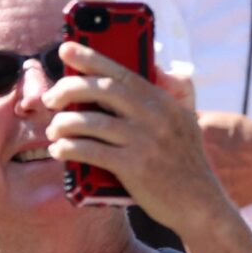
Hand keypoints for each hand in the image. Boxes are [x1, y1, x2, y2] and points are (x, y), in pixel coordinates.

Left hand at [44, 47, 233, 235]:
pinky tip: (59, 150)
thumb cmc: (185, 163)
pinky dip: (69, 148)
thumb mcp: (185, 121)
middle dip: (69, 88)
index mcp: (163, 101)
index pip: (121, 71)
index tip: (66, 47)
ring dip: (63, 124)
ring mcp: (145, 141)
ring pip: (91, 122)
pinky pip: (91, 151)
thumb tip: (154, 66)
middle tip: (50, 98)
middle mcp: (155, 116)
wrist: (201, 205)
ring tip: (53, 130)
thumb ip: (170, 94)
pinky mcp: (134, 167)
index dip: (91, 57)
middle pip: (102, 90)